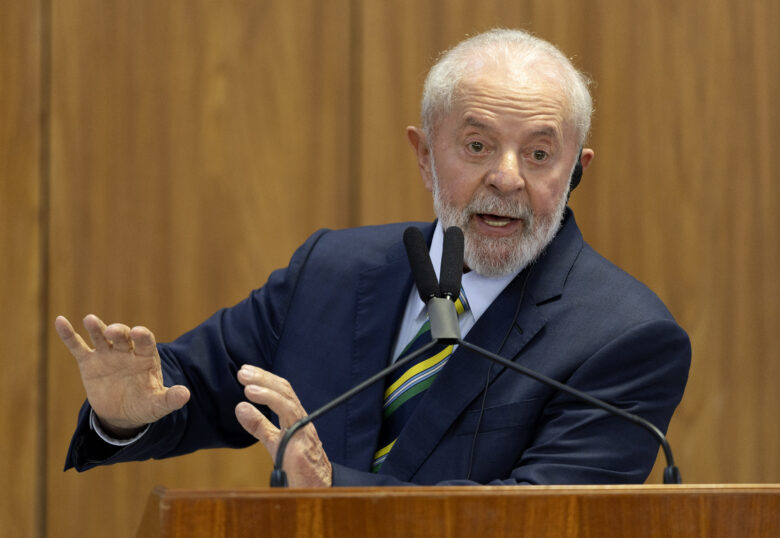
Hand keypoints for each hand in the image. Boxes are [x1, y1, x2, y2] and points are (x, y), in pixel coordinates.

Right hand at [55, 314, 190, 436]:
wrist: (123, 414)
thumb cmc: (145, 404)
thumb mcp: (158, 404)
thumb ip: (170, 399)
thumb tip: (185, 395)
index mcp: (146, 357)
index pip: (145, 342)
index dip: (143, 336)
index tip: (139, 333)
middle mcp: (127, 351)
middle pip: (123, 336)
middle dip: (119, 332)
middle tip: (113, 333)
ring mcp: (107, 355)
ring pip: (101, 336)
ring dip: (96, 328)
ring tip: (90, 320)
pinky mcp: (89, 362)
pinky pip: (78, 346)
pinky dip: (69, 334)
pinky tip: (60, 321)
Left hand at [234, 365, 331, 486]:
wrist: (317, 488)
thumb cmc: (299, 468)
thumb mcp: (274, 442)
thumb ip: (259, 425)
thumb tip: (240, 407)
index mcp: (296, 417)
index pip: (282, 391)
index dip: (266, 379)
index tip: (247, 373)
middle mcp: (302, 418)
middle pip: (284, 389)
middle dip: (264, 377)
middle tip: (243, 371)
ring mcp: (303, 427)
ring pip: (286, 397)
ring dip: (265, 385)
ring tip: (246, 382)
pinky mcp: (300, 438)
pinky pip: (287, 412)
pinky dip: (269, 399)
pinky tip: (250, 396)